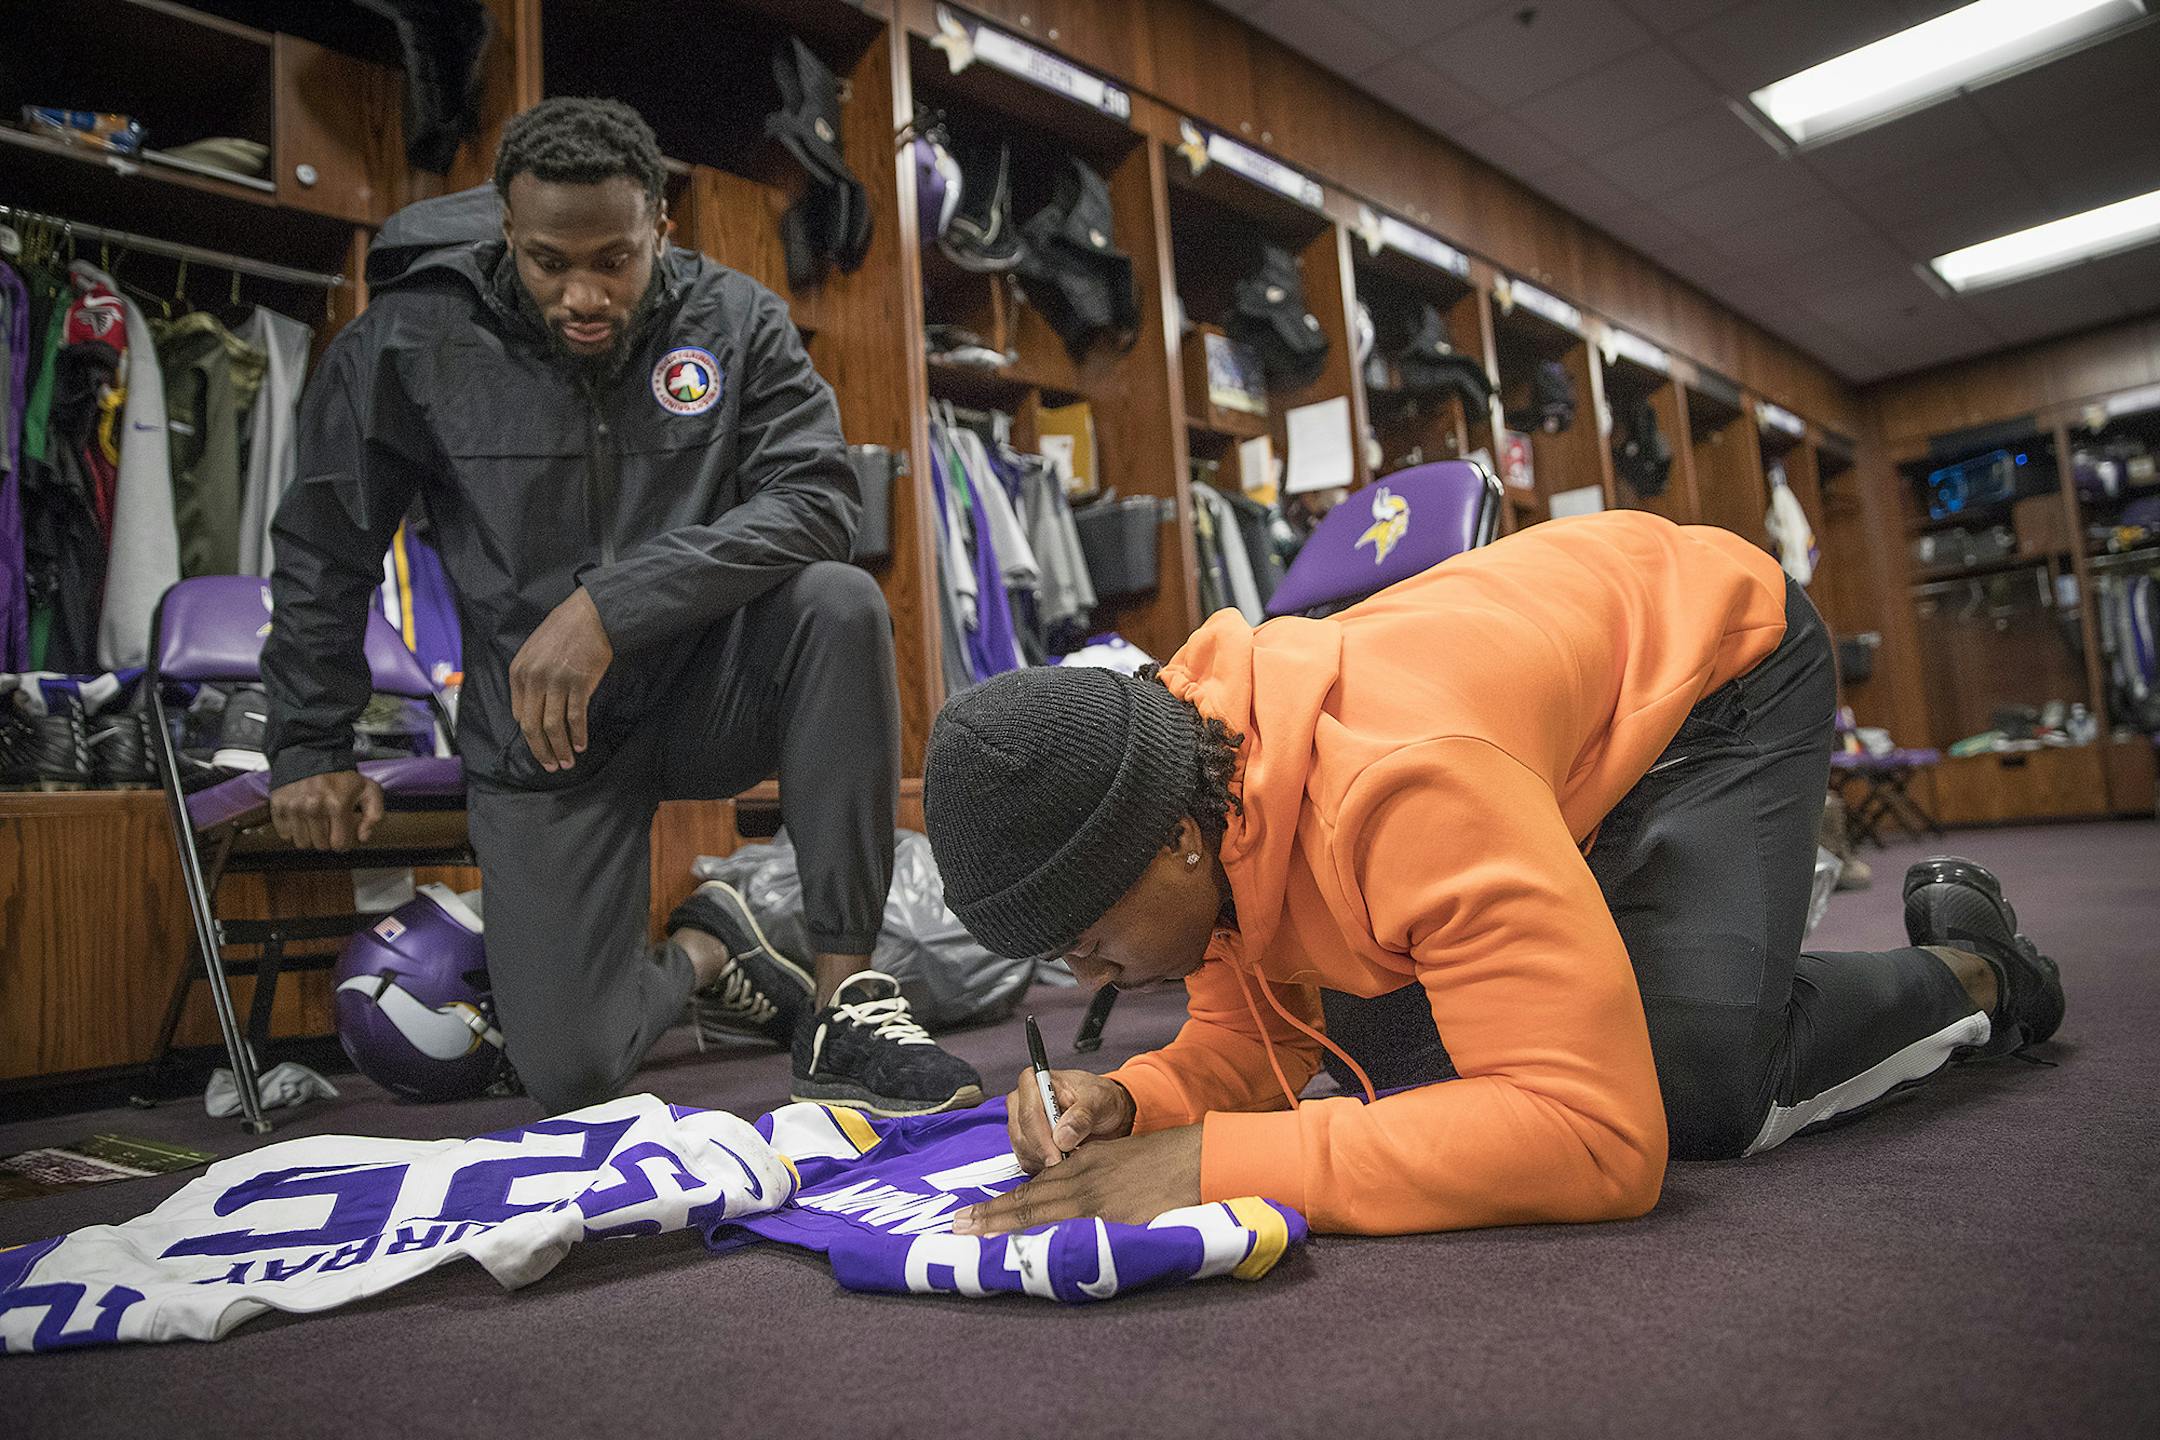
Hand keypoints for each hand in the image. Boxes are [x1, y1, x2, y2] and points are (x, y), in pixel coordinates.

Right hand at [270, 770, 384, 851]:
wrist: (311, 754)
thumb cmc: (341, 776)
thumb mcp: (368, 790)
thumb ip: (374, 815)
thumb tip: (363, 838)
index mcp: (337, 805)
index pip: (339, 844)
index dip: (343, 843)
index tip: (342, 835)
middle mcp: (313, 808)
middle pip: (320, 846)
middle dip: (327, 840)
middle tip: (329, 826)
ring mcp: (294, 807)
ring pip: (302, 843)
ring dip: (310, 837)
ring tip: (315, 823)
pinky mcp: (278, 806)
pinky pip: (285, 834)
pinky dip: (292, 831)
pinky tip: (301, 819)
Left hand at [509, 587, 612, 771]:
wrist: (590, 614)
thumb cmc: (564, 630)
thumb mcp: (534, 651)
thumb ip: (529, 678)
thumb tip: (532, 710)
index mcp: (519, 671)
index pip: (519, 714)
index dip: (530, 735)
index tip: (539, 746)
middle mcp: (534, 679)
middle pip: (533, 726)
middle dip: (540, 750)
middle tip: (550, 766)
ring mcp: (557, 682)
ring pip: (553, 726)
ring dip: (560, 748)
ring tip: (566, 762)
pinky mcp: (579, 684)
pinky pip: (576, 717)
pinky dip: (578, 734)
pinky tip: (581, 745)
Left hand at [952, 1124, 1203, 1234]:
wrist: (1194, 1159)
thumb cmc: (1158, 1161)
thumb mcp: (1112, 1158)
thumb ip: (1084, 1176)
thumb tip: (1060, 1201)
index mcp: (1080, 1166)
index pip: (1030, 1189)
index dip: (998, 1205)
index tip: (970, 1217)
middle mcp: (1081, 1181)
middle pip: (1027, 1202)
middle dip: (990, 1217)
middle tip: (957, 1229)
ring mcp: (1098, 1203)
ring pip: (1042, 1216)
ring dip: (1005, 1229)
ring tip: (976, 1239)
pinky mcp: (1116, 1222)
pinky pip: (1075, 1234)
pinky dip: (1047, 1241)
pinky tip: (1027, 1251)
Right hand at [1004, 1067, 1136, 1173]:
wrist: (1106, 1113)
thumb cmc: (1100, 1099)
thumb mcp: (1100, 1100)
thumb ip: (1082, 1115)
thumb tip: (1062, 1136)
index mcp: (1034, 1080)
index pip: (1029, 1113)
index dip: (1042, 1138)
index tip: (1058, 1155)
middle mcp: (1021, 1100)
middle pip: (1022, 1134)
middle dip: (1045, 1153)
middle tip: (1068, 1161)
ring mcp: (1020, 1122)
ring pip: (1023, 1150)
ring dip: (1045, 1160)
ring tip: (1071, 1156)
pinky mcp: (1024, 1141)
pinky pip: (1026, 1161)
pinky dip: (1044, 1166)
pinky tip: (1064, 1161)